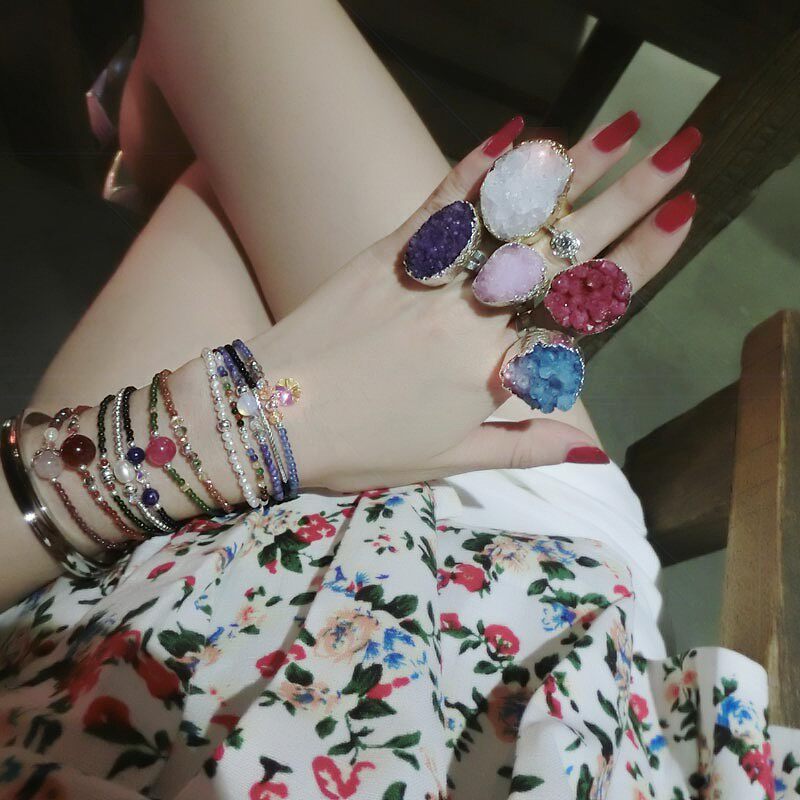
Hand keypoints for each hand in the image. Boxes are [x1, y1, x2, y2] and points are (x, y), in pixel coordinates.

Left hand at [259, 116, 697, 490]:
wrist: (273, 415)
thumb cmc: (362, 448)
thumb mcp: (448, 461)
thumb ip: (524, 447)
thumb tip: (595, 449)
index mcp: (495, 371)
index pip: (582, 310)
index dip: (638, 261)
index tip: (680, 216)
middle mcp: (473, 316)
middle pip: (562, 253)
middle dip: (627, 201)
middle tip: (676, 155)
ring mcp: (432, 278)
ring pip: (510, 220)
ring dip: (568, 172)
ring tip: (617, 132)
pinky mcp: (390, 253)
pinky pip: (441, 205)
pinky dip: (478, 169)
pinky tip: (516, 135)